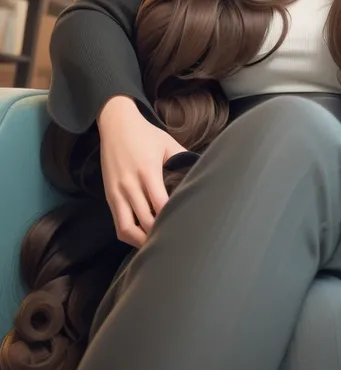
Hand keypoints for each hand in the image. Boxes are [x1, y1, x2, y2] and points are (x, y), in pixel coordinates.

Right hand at [97, 96, 186, 247]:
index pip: (161, 204)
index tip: (187, 226)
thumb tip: (202, 174)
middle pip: (146, 220)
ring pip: (128, 229)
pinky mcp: (109, 196)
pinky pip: (118, 224)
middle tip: (178, 241)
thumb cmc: (145, 134)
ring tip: (159, 245)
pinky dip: (130, 235)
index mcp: (148, 171)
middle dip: (161, 234)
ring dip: (143, 241)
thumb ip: (183, 159)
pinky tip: (143, 238)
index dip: (173, 218)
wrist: (116, 123)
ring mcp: (117, 192)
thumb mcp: (168, 143)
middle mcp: (130, 184)